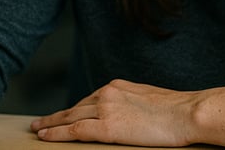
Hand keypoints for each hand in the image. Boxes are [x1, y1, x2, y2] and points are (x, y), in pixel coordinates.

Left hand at [31, 79, 198, 146]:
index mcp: (118, 86)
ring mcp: (105, 109)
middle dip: (57, 115)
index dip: (75, 109)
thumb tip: (130, 115)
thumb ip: (133, 105)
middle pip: (76, 106)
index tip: (65, 114)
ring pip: (70, 117)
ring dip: (51, 124)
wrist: (186, 113)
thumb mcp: (150, 100)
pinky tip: (44, 136)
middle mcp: (108, 93)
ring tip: (38, 129)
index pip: (91, 98)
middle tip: (40, 122)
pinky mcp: (106, 127)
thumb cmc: (178, 110)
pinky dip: (56, 133)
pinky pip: (74, 131)